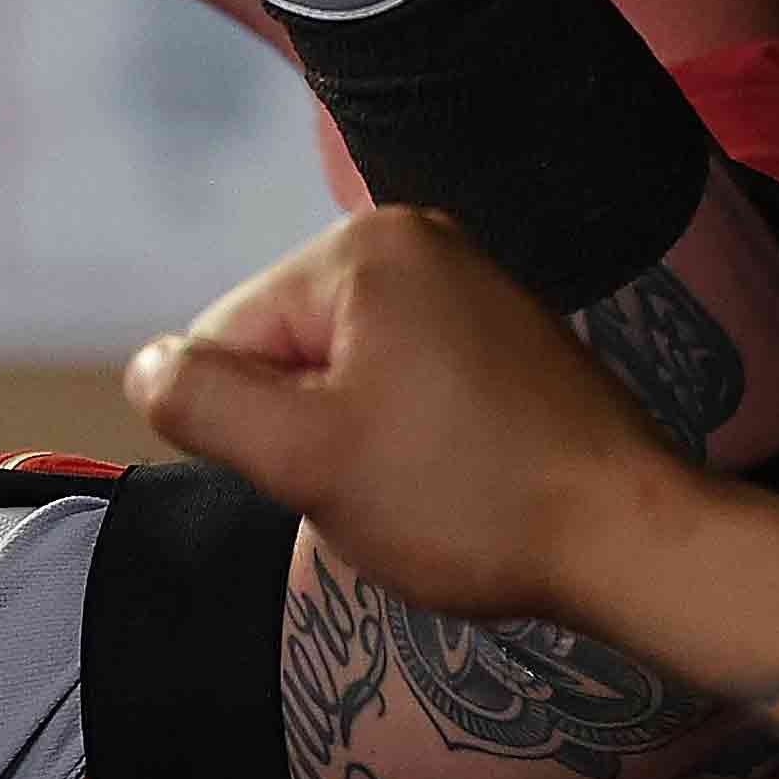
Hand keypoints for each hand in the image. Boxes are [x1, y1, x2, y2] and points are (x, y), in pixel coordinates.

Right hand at [123, 206, 690, 623]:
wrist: (631, 538)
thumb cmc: (465, 498)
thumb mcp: (303, 458)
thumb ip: (200, 402)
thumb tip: (147, 367)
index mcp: (361, 248)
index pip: (225, 341)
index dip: (255, 429)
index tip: (332, 472)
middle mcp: (415, 240)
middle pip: (284, 353)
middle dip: (309, 432)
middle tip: (382, 485)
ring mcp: (468, 283)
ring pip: (342, 378)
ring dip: (356, 443)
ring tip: (426, 483)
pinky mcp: (502, 335)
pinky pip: (403, 384)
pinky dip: (409, 438)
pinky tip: (457, 476)